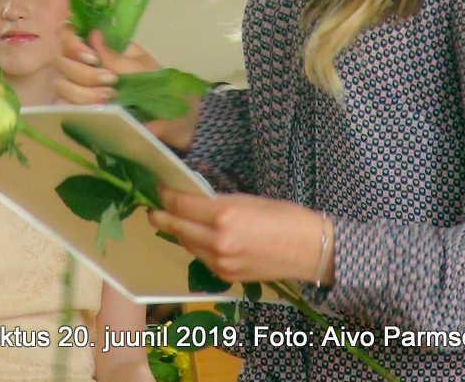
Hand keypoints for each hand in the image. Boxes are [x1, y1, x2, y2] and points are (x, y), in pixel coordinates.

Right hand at [55, 30, 199, 149]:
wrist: (174, 118)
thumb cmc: (160, 86)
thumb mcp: (141, 67)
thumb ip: (115, 56)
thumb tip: (92, 34)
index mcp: (100, 48)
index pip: (68, 36)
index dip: (72, 44)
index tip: (92, 57)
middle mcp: (84, 66)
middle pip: (60, 62)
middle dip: (82, 72)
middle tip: (110, 80)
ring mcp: (80, 90)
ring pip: (61, 86)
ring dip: (83, 91)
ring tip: (110, 97)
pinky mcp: (80, 112)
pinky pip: (64, 108)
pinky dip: (79, 107)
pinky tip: (100, 109)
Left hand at [149, 185, 329, 284]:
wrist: (310, 250)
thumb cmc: (285, 216)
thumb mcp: (248, 200)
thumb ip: (217, 202)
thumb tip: (192, 200)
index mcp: (223, 214)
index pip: (180, 204)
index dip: (165, 195)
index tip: (159, 188)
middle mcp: (217, 240)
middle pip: (176, 226)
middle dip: (161, 216)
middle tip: (153, 208)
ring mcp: (220, 262)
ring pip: (186, 244)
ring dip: (178, 231)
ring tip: (174, 221)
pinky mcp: (226, 276)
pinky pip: (201, 258)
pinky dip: (195, 246)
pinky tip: (198, 238)